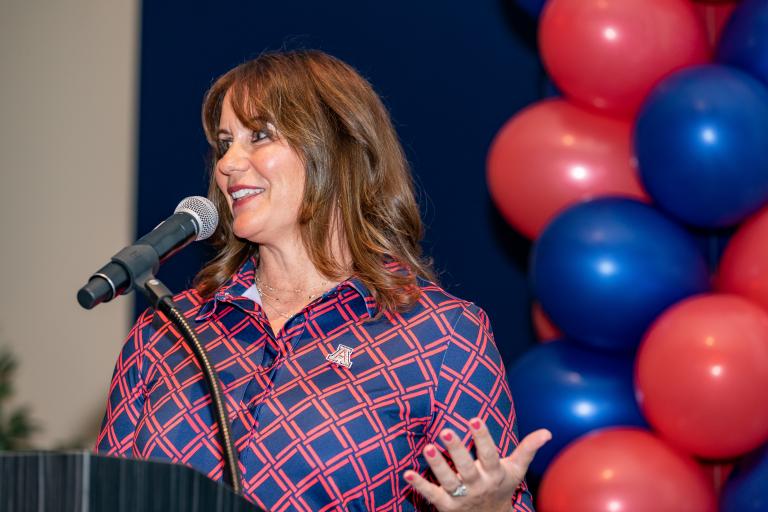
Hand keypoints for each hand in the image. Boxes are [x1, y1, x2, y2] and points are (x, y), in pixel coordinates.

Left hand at [404, 418, 550, 511]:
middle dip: (456, 449)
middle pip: (466, 467)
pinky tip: (407, 474)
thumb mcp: (516, 470)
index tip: (474, 418)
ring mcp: (461, 496)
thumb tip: (547, 432)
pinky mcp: (446, 506)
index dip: (482, 436)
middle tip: (446, 430)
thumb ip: (527, 449)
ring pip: (448, 481)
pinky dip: (419, 485)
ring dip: (437, 465)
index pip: (489, 454)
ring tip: (427, 449)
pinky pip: (431, 495)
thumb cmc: (501, 488)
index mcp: (494, 473)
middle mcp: (478, 485)